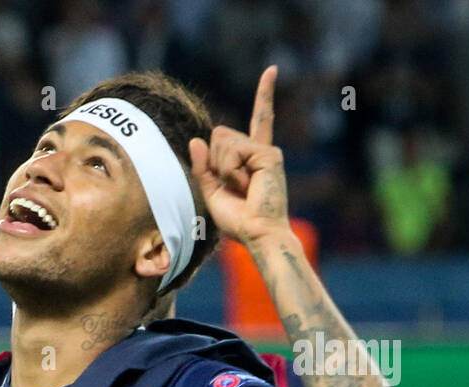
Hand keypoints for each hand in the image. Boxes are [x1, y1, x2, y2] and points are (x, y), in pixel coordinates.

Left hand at [188, 66, 289, 248]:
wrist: (257, 234)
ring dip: (222, 168)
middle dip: (214, 161)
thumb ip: (203, 166)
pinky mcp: (269, 154)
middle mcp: (262, 148)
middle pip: (219, 134)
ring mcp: (266, 150)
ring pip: (222, 142)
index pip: (258, 119)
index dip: (264, 95)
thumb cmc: (237, 219)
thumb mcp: (211, 191)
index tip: (272, 69)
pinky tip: (246, 185)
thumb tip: (196, 140)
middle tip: (232, 187)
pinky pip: (232, 152)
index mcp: (252, 156)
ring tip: (241, 188)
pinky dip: (229, 170)